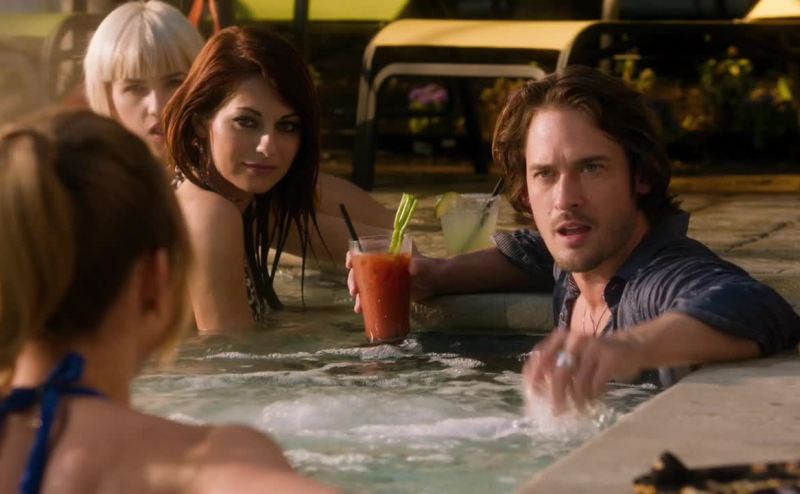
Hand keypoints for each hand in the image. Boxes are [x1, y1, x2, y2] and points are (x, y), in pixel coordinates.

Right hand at [346, 251, 442, 312]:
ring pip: (364, 284)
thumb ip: (419, 266)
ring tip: (358, 307)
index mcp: (386, 252)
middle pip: (361, 269)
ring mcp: (383, 278)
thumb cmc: (430, 269)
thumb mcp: (423, 266)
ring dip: (358, 295)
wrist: (436, 283)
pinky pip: (372, 295)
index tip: (350, 265)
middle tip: (354, 291)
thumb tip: (413, 268)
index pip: (365, 250)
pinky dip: (365, 302)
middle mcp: (381, 264)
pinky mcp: (387, 291)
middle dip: (354, 280)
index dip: (354, 256)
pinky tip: (362, 311)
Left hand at [522, 329, 644, 413]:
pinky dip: (594, 396)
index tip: (532, 397)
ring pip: (579, 382)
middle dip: (556, 397)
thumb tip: (537, 396)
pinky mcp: (610, 357)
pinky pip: (597, 384)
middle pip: (559, 373)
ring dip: (578, 400)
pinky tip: (594, 401)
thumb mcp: (573, 357)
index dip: (533, 378)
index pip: (539, 357)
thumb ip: (555, 369)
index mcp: (560, 338)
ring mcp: (593, 347)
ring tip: (580, 409)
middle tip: (557, 412)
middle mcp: (574, 340)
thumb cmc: (594, 357)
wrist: (631, 346)